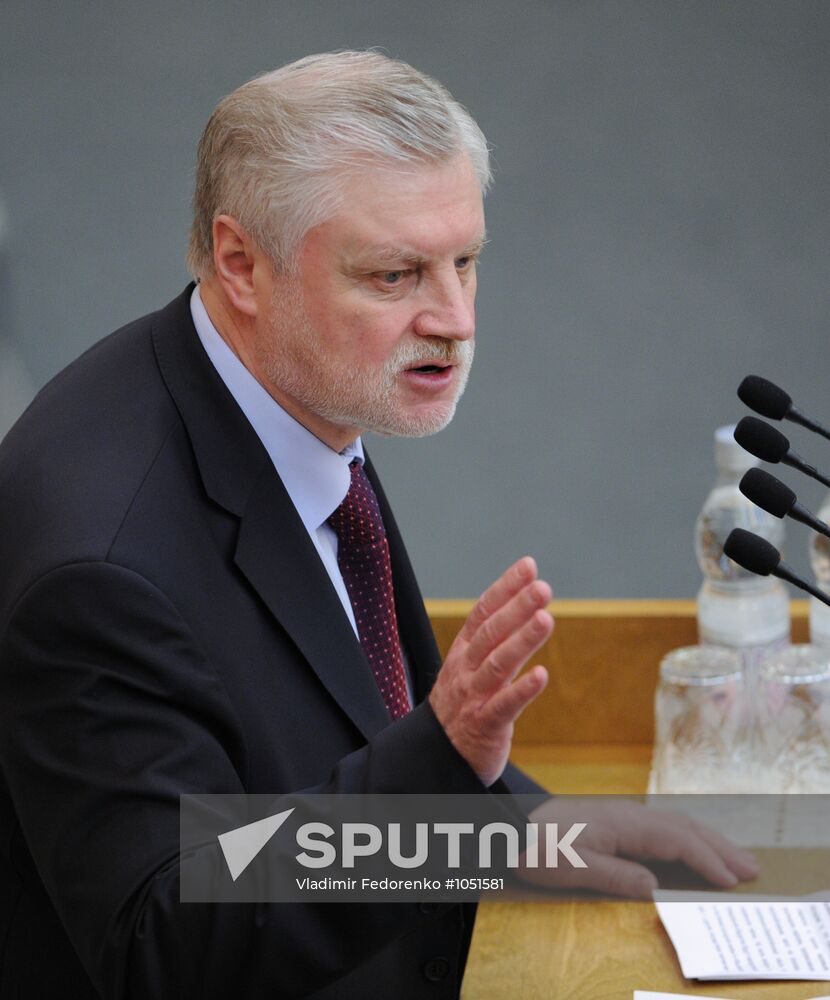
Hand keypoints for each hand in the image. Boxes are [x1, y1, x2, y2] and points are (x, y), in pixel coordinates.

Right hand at [428, 556, 553, 786]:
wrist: (436, 756)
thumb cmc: (463, 706)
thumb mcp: (471, 667)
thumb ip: (495, 640)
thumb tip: (525, 601)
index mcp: (463, 651)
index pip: (483, 612)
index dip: (506, 588)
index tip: (529, 566)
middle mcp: (466, 669)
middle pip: (491, 633)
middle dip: (517, 607)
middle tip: (543, 587)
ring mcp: (473, 697)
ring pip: (497, 664)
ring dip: (522, 640)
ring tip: (546, 618)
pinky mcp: (485, 725)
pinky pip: (504, 706)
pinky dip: (522, 690)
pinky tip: (541, 675)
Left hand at [517, 798, 759, 897]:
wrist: (510, 824)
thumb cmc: (538, 846)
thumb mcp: (572, 867)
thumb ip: (615, 876)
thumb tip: (656, 886)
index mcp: (624, 823)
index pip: (677, 840)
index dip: (707, 859)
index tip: (733, 880)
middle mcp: (628, 815)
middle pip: (684, 827)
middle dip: (719, 846)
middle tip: (752, 867)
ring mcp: (622, 816)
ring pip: (674, 825)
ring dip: (706, 840)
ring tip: (733, 857)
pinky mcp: (614, 822)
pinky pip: (661, 828)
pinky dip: (685, 838)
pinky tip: (689, 849)